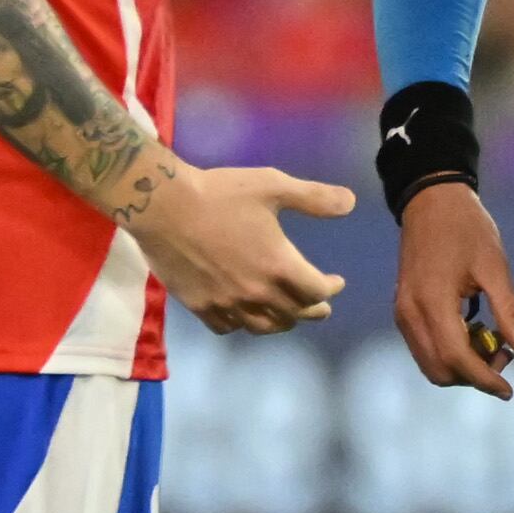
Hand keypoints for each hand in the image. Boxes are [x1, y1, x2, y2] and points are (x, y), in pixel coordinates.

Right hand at [127, 156, 354, 333]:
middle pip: (294, 314)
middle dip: (313, 311)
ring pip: (263, 326)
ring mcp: (226, 303)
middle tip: (321, 307)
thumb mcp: (274, 185)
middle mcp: (256, 291)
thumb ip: (314, 197)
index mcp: (279, 265)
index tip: (336, 283)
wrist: (162, 206)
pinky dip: (242, 325)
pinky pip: (227, 327)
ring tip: (288, 316)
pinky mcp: (199, 306)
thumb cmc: (221, 193)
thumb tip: (350, 203)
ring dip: (282, 322)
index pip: (316, 292)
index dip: (331, 289)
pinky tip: (244, 316)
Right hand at [396, 183, 513, 397]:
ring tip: (492, 341)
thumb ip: (511, 311)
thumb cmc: (467, 228)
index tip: (509, 390)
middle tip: (505, 354)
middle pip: (440, 371)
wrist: (431, 201)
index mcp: (432, 302)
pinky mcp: (404, 310)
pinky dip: (450, 352)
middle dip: (474, 375)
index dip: (485, 380)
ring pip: (430, 364)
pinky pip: (425, 348)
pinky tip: (474, 330)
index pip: (457, 359)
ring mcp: (403, 313)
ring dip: (462, 366)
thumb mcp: (496, 266)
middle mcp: (410, 314)